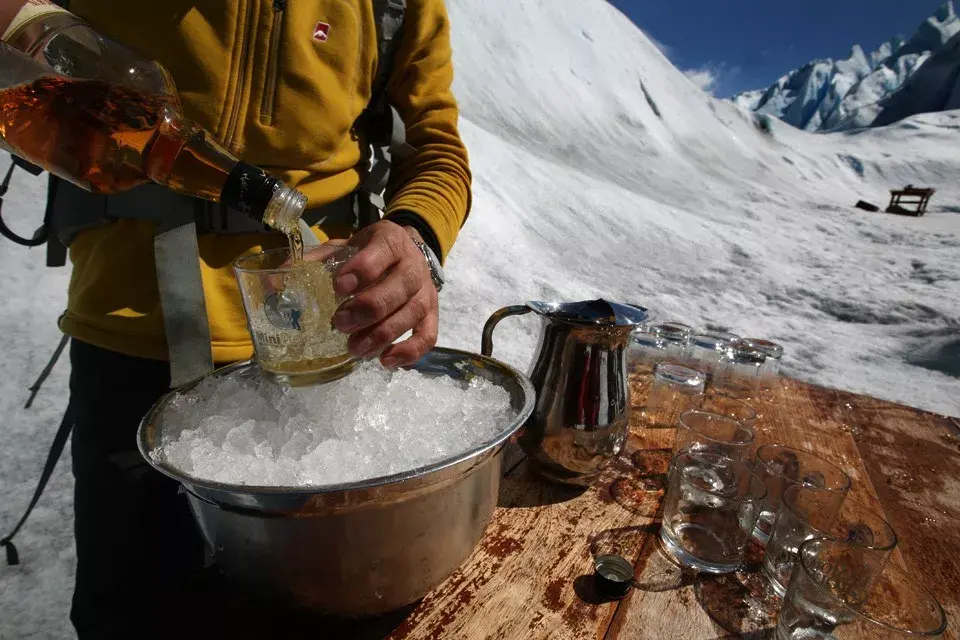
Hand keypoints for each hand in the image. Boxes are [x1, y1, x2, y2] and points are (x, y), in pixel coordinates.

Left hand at [311, 220, 437, 368]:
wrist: (406, 253)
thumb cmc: (368, 253)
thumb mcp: (343, 247)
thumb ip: (314, 261)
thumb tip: (275, 283)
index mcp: (390, 241)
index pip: (382, 252)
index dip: (361, 270)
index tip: (337, 287)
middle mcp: (413, 265)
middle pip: (398, 288)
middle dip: (367, 309)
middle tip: (340, 324)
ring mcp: (426, 291)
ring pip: (412, 315)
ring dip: (382, 335)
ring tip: (355, 349)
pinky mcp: (432, 314)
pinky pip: (428, 336)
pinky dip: (409, 352)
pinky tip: (385, 361)